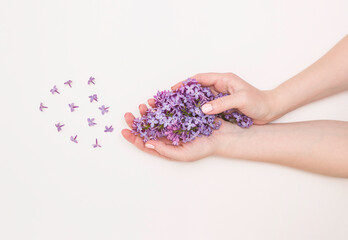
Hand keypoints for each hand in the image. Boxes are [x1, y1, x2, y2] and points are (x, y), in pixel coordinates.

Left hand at [121, 101, 240, 161]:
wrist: (223, 136)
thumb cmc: (204, 148)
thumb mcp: (183, 154)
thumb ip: (164, 150)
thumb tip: (146, 144)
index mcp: (167, 147)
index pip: (146, 144)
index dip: (133, 138)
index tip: (124, 131)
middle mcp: (168, 136)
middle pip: (148, 129)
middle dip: (137, 122)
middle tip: (129, 114)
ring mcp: (174, 124)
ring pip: (155, 118)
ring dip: (147, 112)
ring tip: (143, 105)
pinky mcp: (181, 114)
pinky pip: (167, 109)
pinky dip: (160, 105)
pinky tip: (155, 101)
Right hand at [172, 72, 276, 123]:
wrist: (270, 110)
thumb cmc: (258, 102)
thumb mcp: (241, 100)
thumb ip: (222, 103)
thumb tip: (203, 108)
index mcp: (224, 80)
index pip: (200, 78)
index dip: (186, 82)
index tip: (174, 88)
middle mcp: (220, 87)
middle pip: (198, 88)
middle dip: (185, 93)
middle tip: (172, 101)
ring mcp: (221, 97)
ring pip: (201, 99)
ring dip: (191, 104)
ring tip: (178, 110)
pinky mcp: (222, 106)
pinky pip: (207, 107)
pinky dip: (199, 111)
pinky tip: (192, 117)